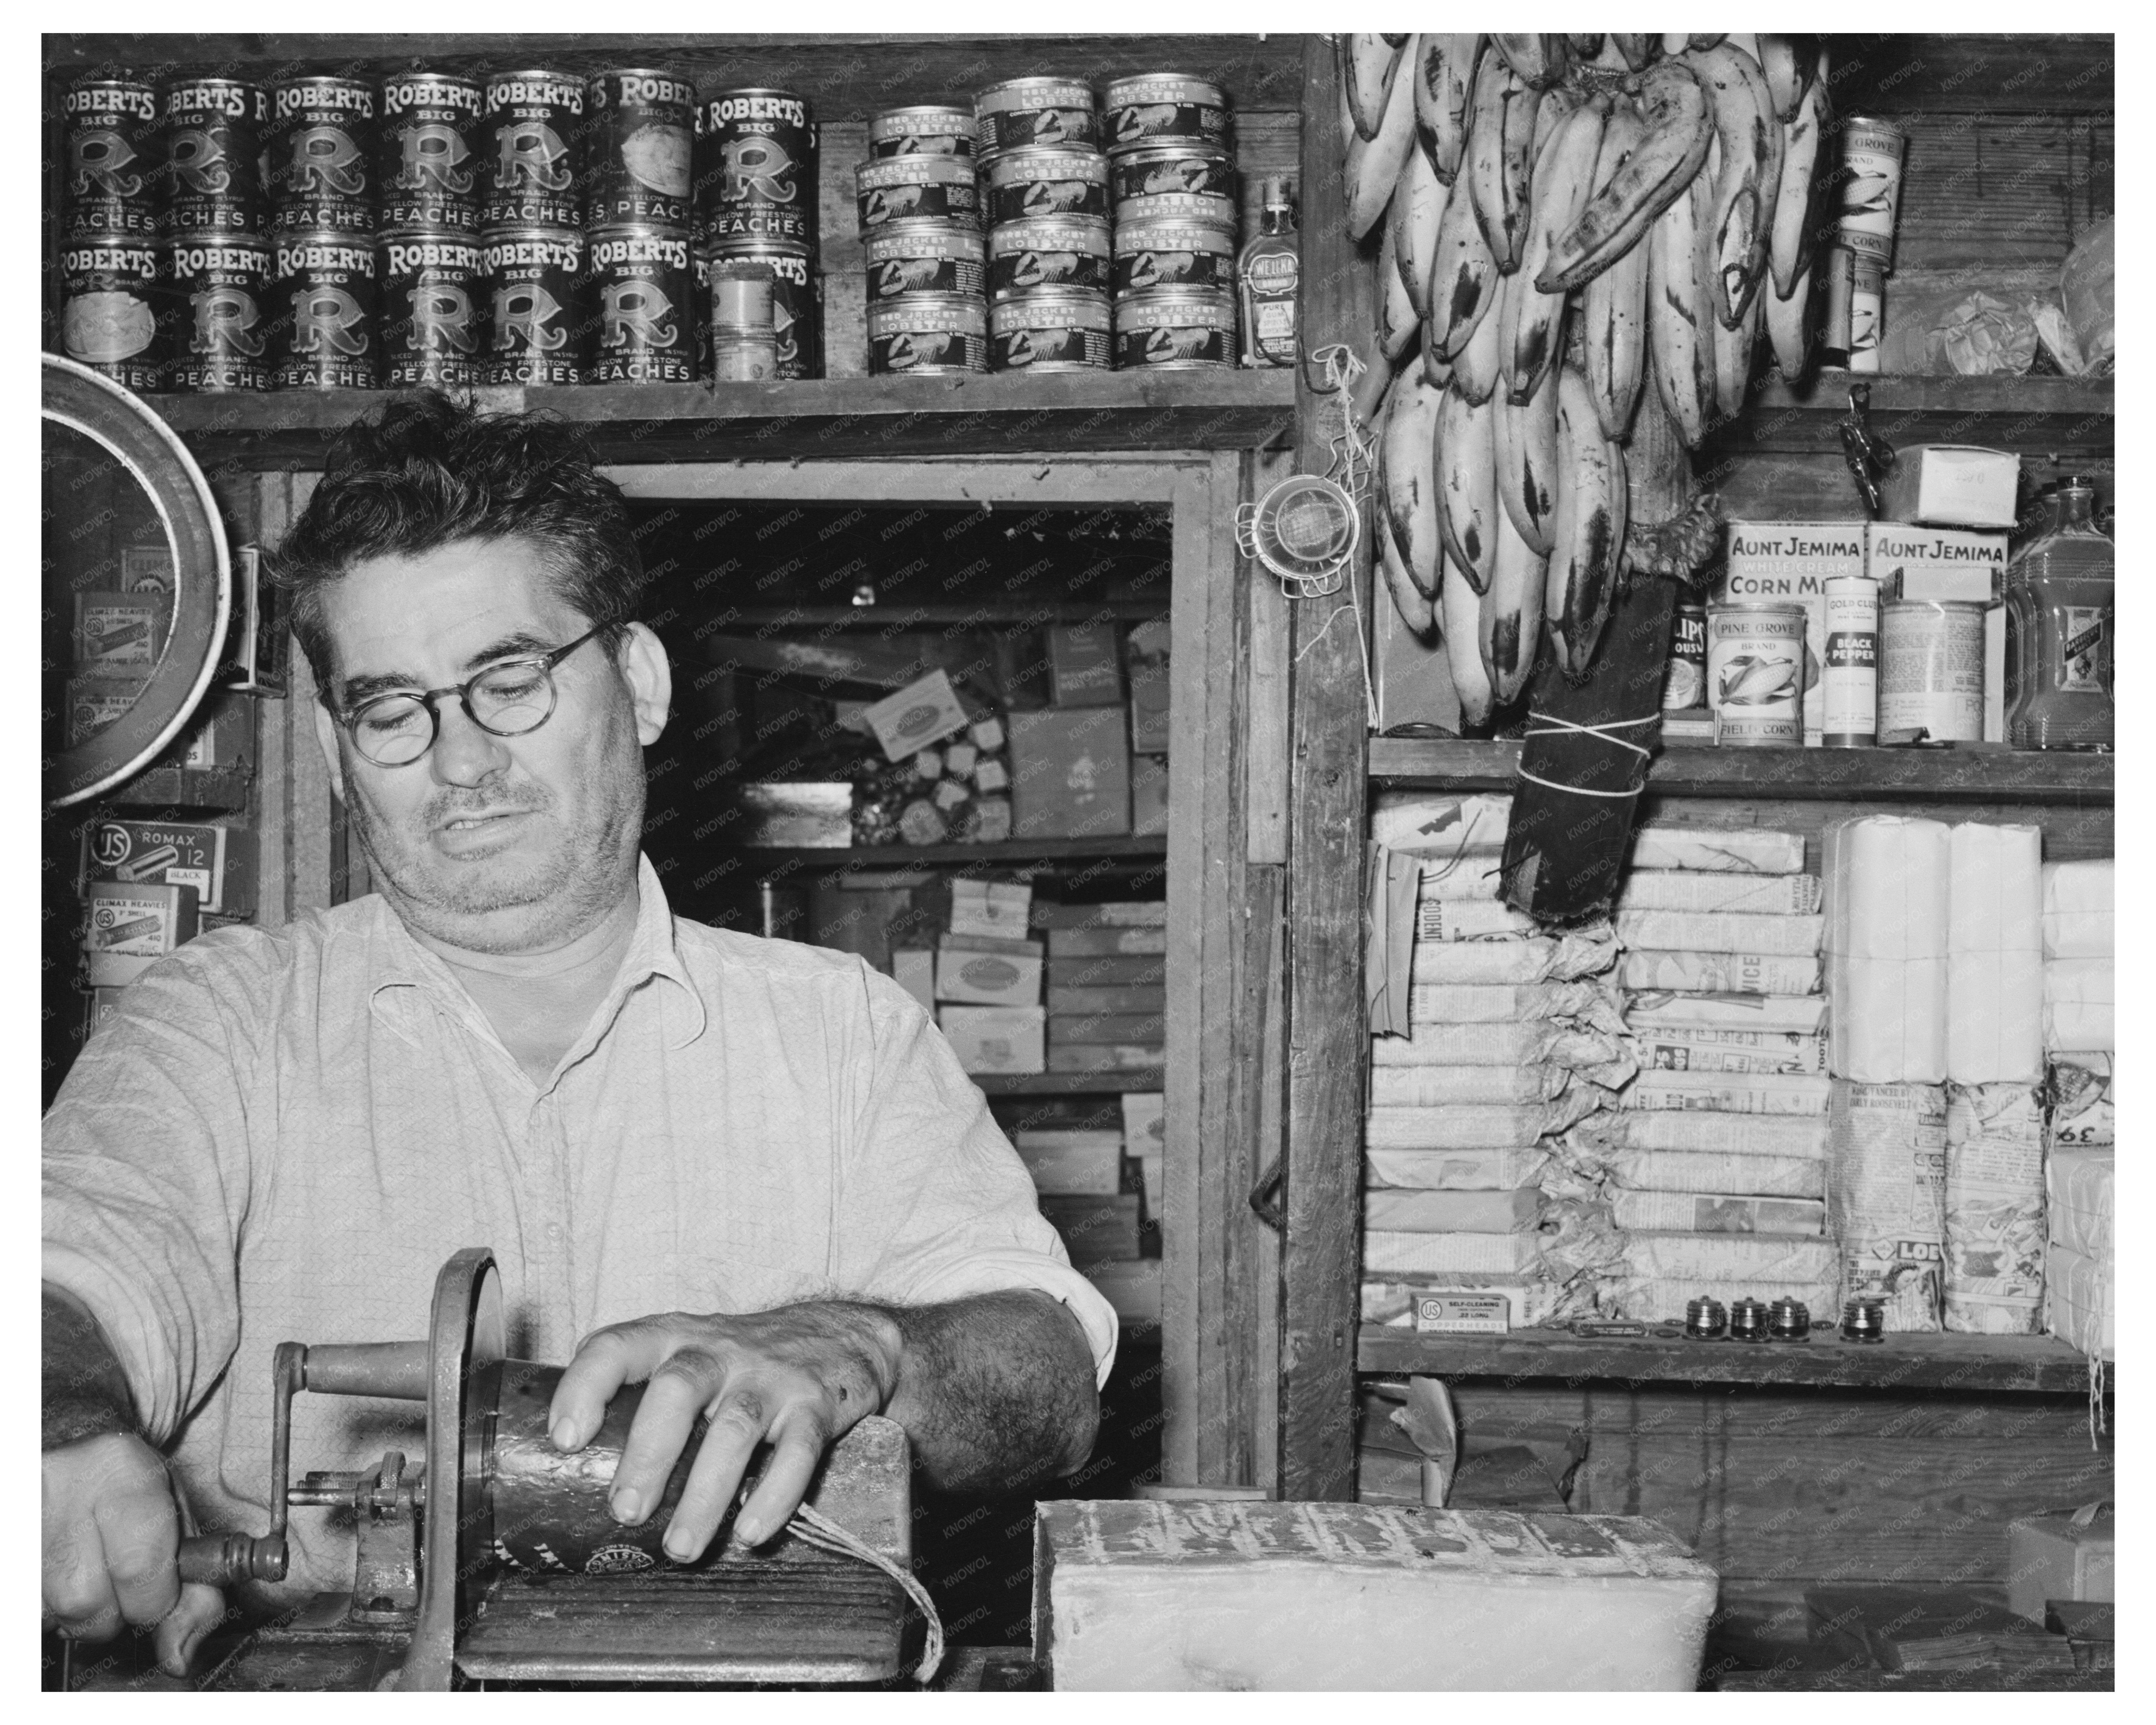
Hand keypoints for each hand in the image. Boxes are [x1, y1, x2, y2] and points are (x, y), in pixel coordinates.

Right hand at [42, 1432, 225, 1675]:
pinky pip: (29, 1612)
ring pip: (52, 1612)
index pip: (139, 1567)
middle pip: (87, 1601)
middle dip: (113, 1610)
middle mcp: (63, 1490)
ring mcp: (21, 1521)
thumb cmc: (131, 1490)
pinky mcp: (5, 1547)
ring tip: (88, 1569)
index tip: (158, 1591)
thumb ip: (195, 1591)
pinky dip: (49, 1608)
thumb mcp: (179, 1523)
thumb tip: (179, 1655)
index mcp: (123, 1472)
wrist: (72, 1449)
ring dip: (77, 1612)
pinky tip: (59, 1576)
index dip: (154, 1598)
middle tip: (119, 1578)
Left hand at [547, 1305, 902, 1563]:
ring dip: (705, 1493)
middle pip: (677, 1389)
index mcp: (671, 1338)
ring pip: (735, 1428)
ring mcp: (769, 1375)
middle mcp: (718, 1350)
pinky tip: (751, 1533)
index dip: (584, 1387)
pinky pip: (797, 1449)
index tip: (566, 1439)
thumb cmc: (736, 1362)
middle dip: (648, 1454)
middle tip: (626, 1512)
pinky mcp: (815, 1403)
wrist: (836, 1334)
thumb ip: (636, 1400)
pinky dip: (775, 1494)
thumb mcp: (683, 1357)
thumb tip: (568, 1481)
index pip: (616, 1346)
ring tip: (681, 1548)